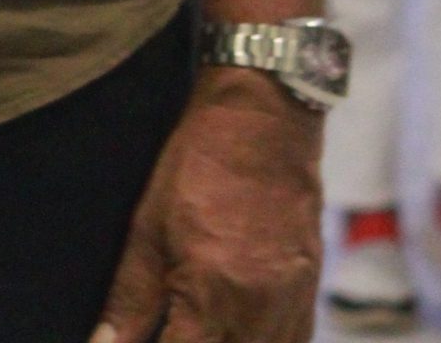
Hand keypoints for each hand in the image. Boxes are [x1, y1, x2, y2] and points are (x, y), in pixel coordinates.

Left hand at [91, 72, 322, 342]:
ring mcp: (289, 308)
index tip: (147, 340)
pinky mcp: (310, 296)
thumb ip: (130, 299)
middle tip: (174, 328)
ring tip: (203, 325)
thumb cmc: (198, 166)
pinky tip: (237, 330)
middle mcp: (255, 313)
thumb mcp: (148, 228)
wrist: (263, 120)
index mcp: (209, 297)